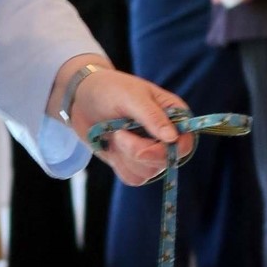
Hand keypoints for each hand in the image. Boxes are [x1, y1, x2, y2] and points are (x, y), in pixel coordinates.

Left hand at [54, 60, 192, 187]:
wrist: (81, 98)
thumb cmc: (110, 89)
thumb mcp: (131, 97)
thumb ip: (151, 116)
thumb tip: (172, 138)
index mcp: (174, 116)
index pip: (185, 143)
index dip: (168, 152)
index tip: (143, 151)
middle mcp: (166, 136)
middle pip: (166, 161)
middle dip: (138, 152)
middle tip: (119, 134)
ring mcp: (150, 151)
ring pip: (148, 172)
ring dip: (126, 157)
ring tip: (115, 134)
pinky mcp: (132, 162)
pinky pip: (133, 177)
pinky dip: (119, 165)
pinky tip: (112, 147)